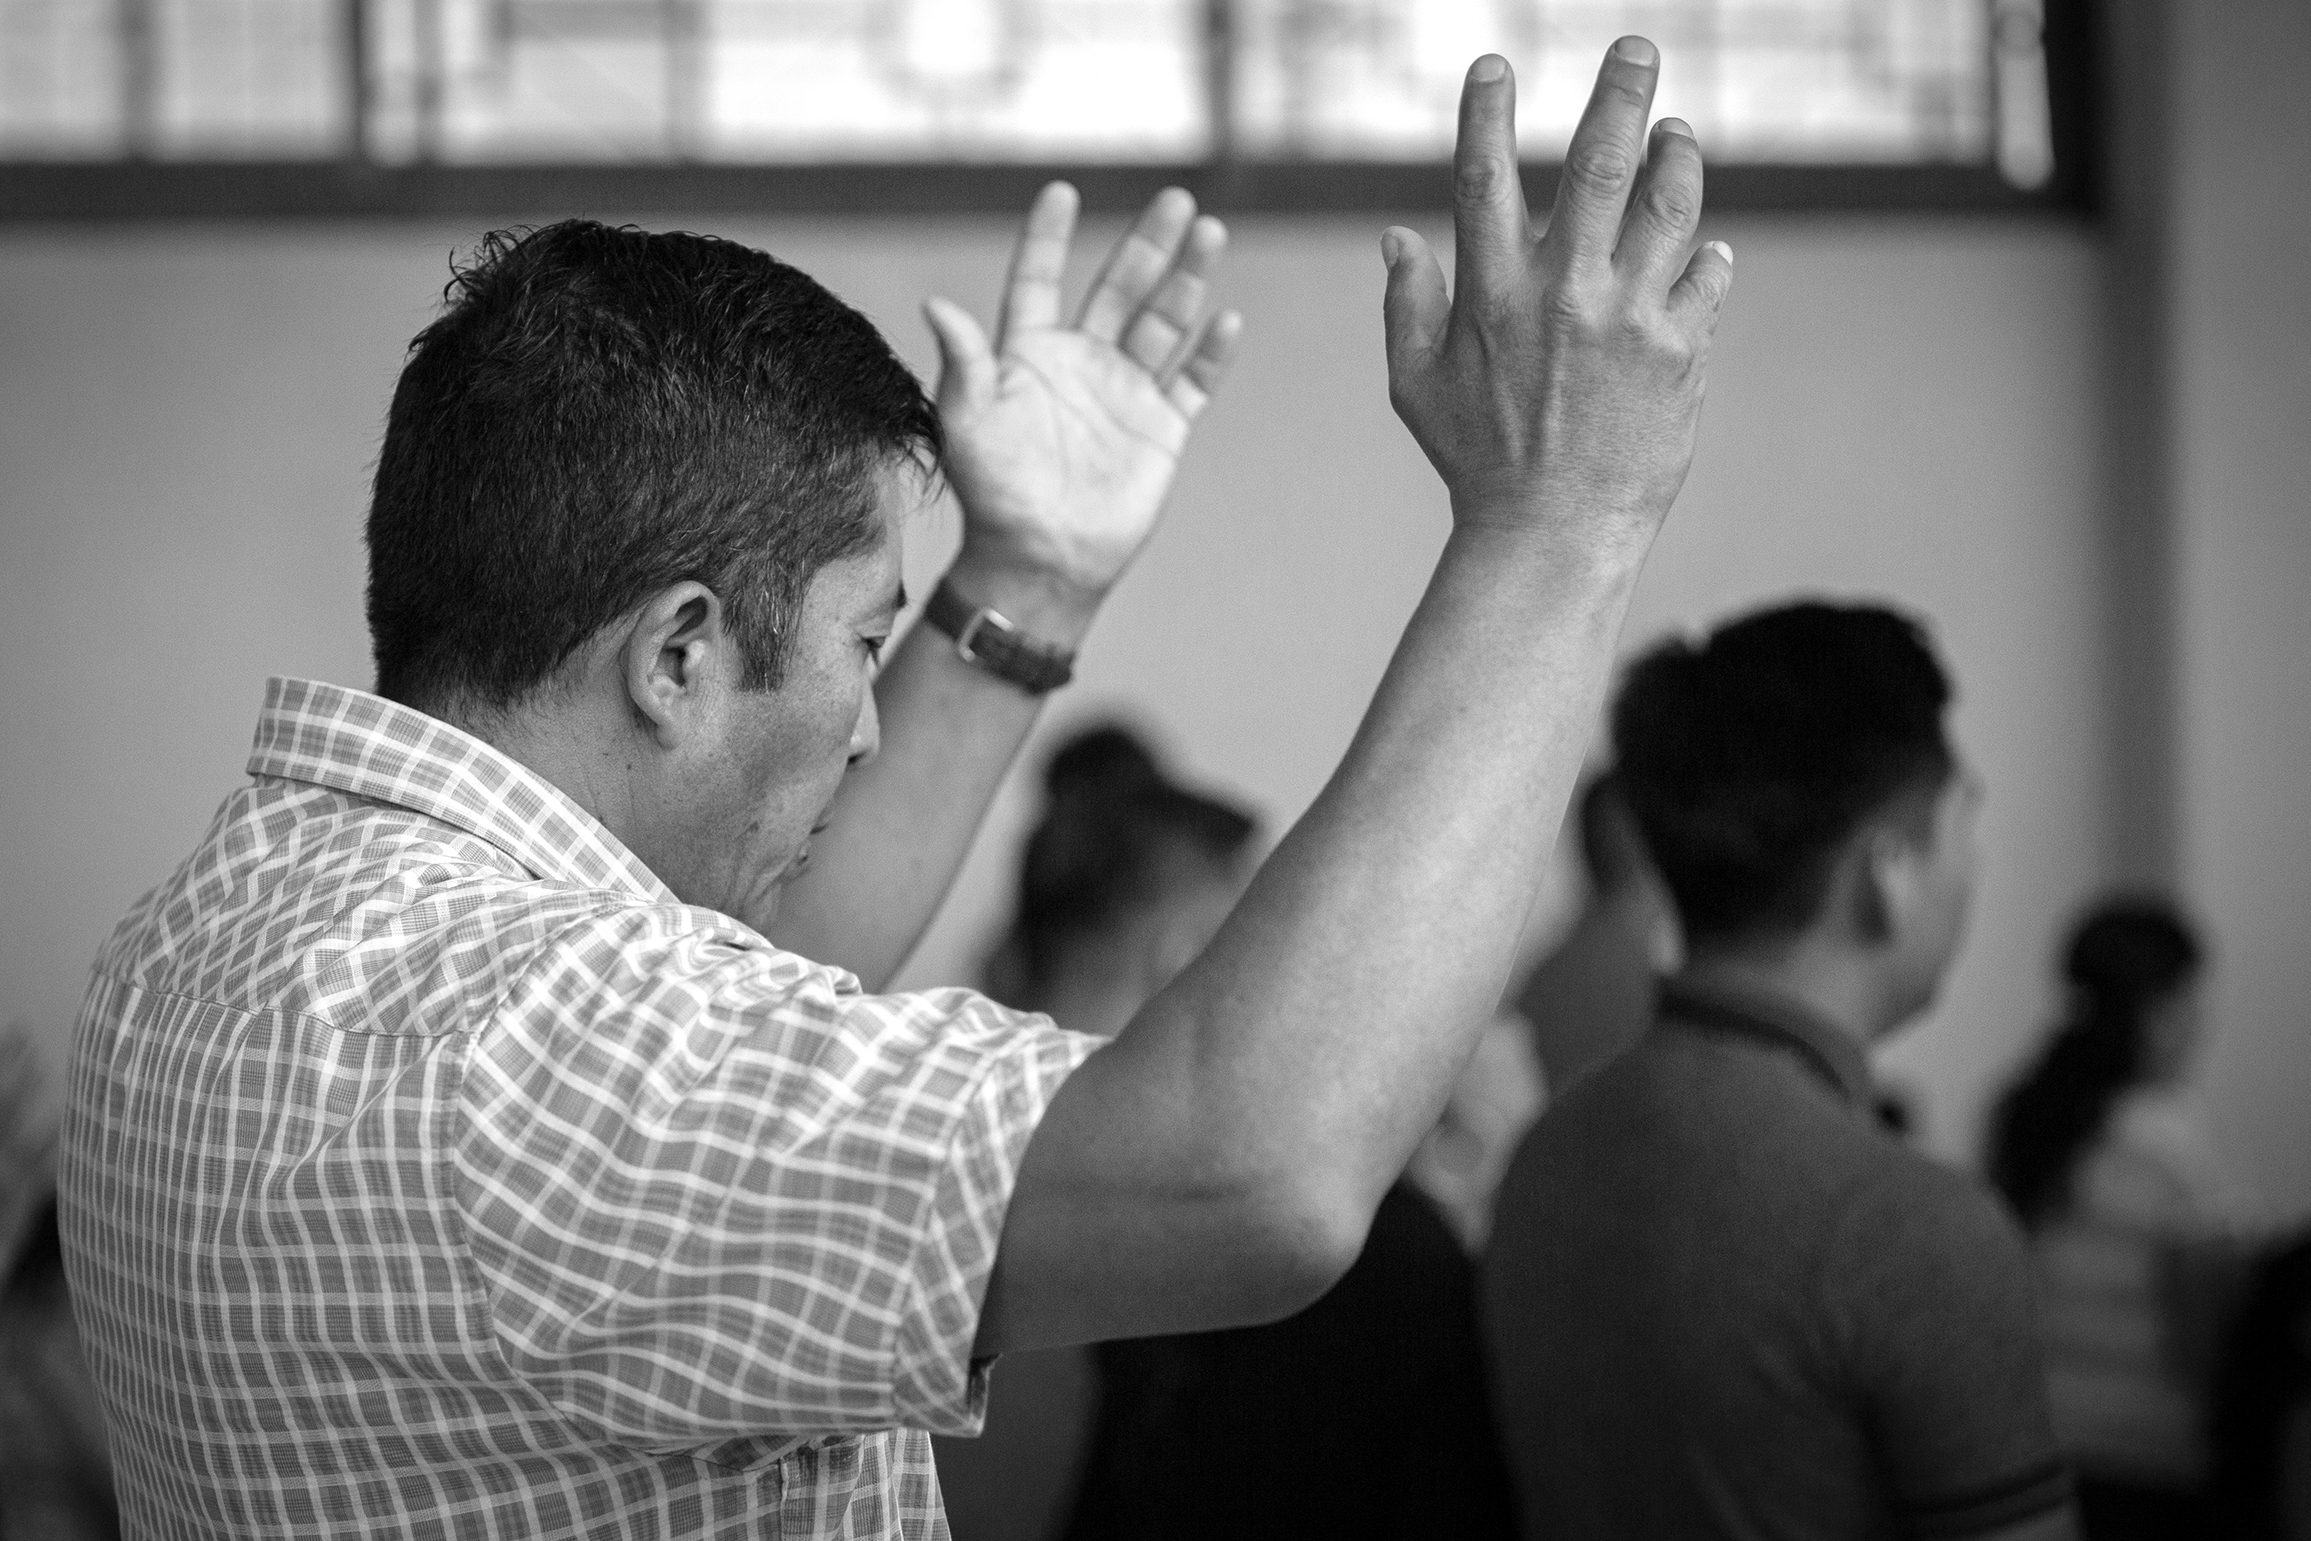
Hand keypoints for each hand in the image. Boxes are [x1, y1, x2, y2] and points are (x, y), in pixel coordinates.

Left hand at [923, 184, 1243, 608]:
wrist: (1041, 559)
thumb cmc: (994, 495)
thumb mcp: (967, 424)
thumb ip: (963, 363)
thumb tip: (935, 303)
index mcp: (1029, 355)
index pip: (1038, 282)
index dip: (1047, 239)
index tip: (1061, 193)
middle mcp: (1081, 363)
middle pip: (1119, 289)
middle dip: (1148, 245)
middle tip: (1175, 199)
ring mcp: (1125, 393)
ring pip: (1163, 323)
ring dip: (1187, 279)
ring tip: (1208, 233)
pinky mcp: (1161, 428)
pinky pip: (1192, 382)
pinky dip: (1210, 353)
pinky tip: (1225, 320)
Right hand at [1382, 40, 1731, 560]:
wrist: (1553, 536)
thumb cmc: (1477, 463)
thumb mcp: (1416, 386)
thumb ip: (1407, 305)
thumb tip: (1395, 237)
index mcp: (1490, 295)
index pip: (1484, 177)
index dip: (1486, 112)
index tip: (1493, 62)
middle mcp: (1562, 292)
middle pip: (1599, 163)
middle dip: (1621, 91)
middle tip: (1637, 45)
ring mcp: (1629, 318)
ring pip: (1670, 204)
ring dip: (1679, 156)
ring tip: (1677, 136)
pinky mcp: (1681, 351)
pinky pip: (1706, 277)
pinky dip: (1705, 256)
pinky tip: (1699, 253)